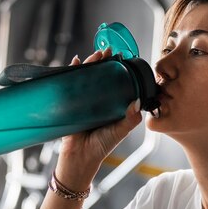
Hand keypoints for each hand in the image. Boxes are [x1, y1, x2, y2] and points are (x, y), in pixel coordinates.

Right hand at [56, 48, 142, 189]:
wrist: (80, 157)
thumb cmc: (102, 146)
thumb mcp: (120, 131)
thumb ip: (130, 119)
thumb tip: (138, 102)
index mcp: (111, 105)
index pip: (115, 82)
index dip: (118, 70)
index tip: (123, 58)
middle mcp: (98, 100)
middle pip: (101, 76)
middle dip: (104, 62)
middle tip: (109, 51)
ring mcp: (83, 100)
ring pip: (87, 77)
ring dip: (90, 64)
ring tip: (96, 54)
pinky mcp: (69, 102)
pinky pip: (70, 83)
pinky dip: (72, 71)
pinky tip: (76, 61)